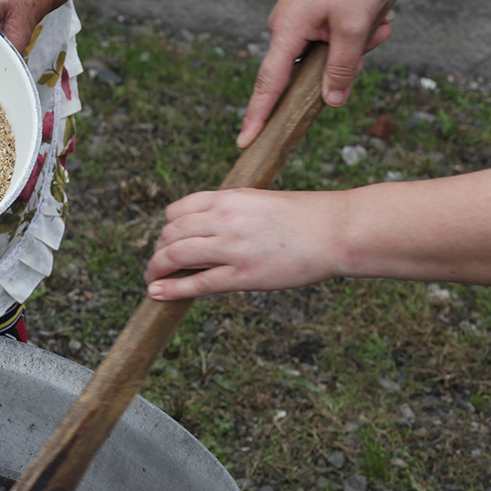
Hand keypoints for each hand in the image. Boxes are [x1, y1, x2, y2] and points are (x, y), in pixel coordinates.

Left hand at [144, 189, 344, 299]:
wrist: (338, 231)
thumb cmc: (305, 217)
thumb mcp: (259, 201)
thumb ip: (230, 211)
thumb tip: (205, 228)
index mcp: (228, 198)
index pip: (178, 211)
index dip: (167, 228)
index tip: (167, 239)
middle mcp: (225, 220)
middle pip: (171, 234)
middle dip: (159, 250)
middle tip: (158, 264)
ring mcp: (233, 248)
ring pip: (176, 256)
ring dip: (156, 268)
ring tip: (152, 278)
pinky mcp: (243, 275)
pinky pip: (196, 284)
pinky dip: (170, 289)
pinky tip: (157, 293)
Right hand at [236, 0, 393, 148]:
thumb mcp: (354, 26)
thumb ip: (342, 67)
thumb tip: (333, 100)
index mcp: (287, 33)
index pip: (268, 85)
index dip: (258, 115)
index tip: (246, 140)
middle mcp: (285, 27)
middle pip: (311, 66)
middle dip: (348, 58)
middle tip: (378, 35)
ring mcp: (297, 17)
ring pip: (328, 47)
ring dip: (358, 38)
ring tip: (382, 17)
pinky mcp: (309, 8)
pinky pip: (332, 30)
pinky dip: (355, 25)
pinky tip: (375, 9)